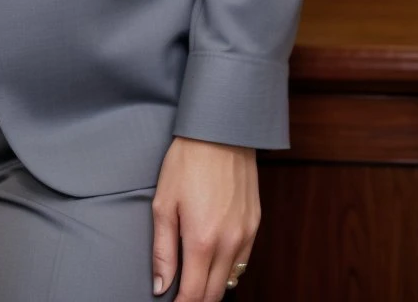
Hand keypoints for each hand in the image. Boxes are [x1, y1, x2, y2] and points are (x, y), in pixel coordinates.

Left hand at [151, 136, 259, 299]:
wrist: (221, 131)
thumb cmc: (186, 163)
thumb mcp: (164, 204)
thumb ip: (163, 250)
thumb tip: (161, 286)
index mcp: (202, 241)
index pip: (194, 295)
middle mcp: (228, 244)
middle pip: (215, 294)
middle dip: (197, 300)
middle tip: (181, 295)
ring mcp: (245, 235)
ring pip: (231, 279)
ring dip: (213, 286)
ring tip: (195, 278)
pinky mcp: (255, 225)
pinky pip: (243, 260)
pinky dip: (229, 268)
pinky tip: (214, 258)